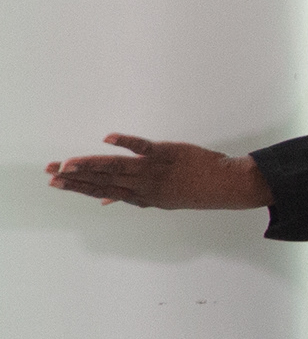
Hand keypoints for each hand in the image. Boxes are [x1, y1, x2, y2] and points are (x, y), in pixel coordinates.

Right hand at [43, 136, 269, 211]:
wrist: (227, 186)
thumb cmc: (192, 189)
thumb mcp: (160, 200)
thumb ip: (131, 197)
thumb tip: (104, 201)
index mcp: (142, 197)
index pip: (103, 191)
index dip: (78, 187)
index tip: (55, 183)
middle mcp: (145, 185)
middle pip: (104, 180)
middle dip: (75, 177)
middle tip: (50, 172)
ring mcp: (156, 170)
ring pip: (117, 167)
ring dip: (91, 164)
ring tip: (67, 163)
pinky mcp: (168, 153)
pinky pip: (145, 146)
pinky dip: (127, 142)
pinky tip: (108, 137)